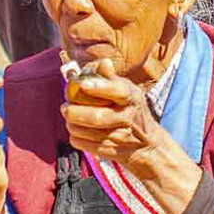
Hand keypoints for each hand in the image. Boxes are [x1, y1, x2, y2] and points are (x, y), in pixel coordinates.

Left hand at [62, 61, 201, 213]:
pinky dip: (75, 136)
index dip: (99, 87)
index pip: (118, 91)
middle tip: (65, 106)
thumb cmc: (132, 110)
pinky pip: (84, 144)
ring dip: (72, 124)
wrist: (148, 144)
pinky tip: (76, 129)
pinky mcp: (109, 151)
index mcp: (131, 98)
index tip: (83, 84)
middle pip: (98, 117)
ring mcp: (118, 137)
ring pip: (87, 132)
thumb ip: (111, 77)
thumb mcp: (128, 90)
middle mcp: (126, 118)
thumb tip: (103, 62)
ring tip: (70, 117)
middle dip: (76, 112)